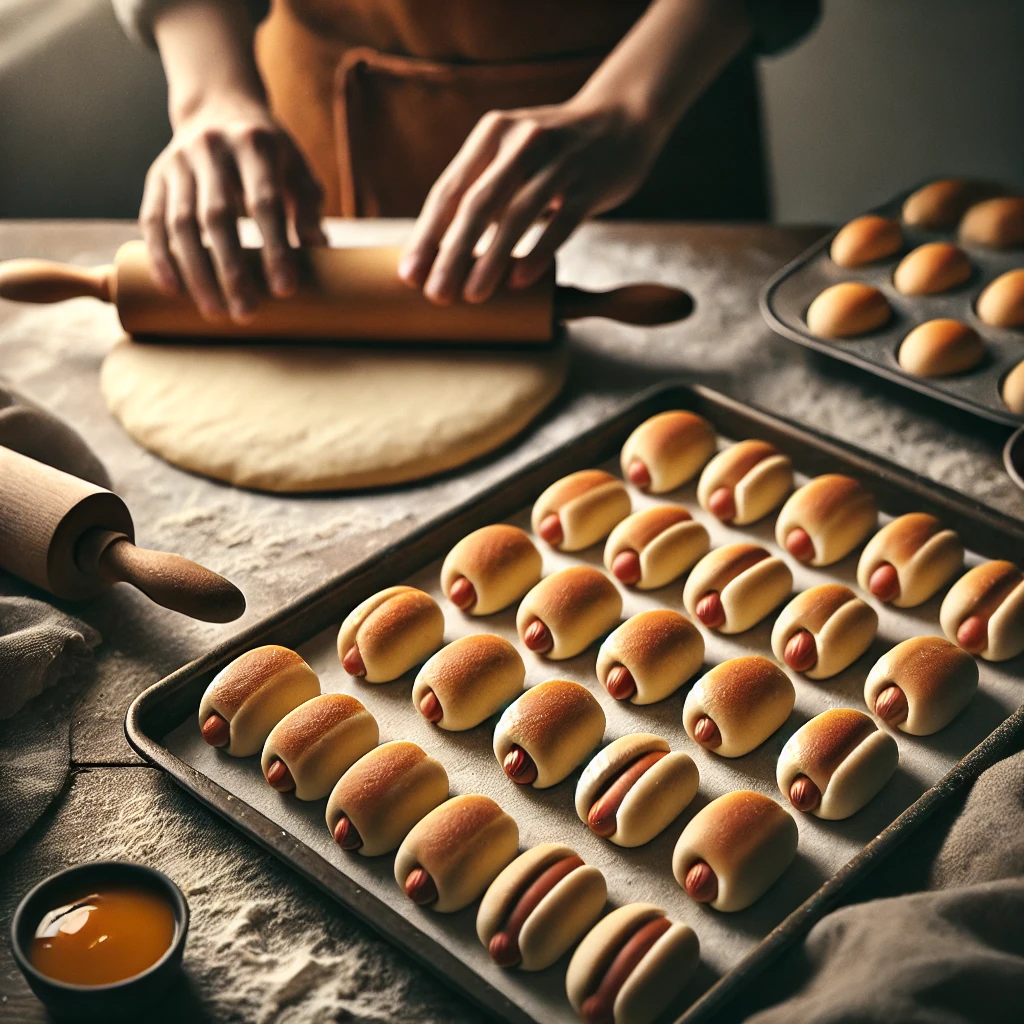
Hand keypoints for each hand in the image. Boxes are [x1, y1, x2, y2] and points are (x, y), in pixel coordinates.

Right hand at [140, 92, 325, 320]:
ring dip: (197, 272)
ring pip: (181, 223)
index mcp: (255, 145)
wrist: (219, 107)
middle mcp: (212, 148)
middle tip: (247, 313)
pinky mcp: (156, 176)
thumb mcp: (297, 168)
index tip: (285, 290)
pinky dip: (160, 257)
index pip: (265, 203)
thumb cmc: (270, 153)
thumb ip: (307, 208)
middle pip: (218, 217)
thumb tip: (320, 252)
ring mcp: (178, 161)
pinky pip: (152, 220)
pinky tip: (173, 289)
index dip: (275, 248)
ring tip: (215, 311)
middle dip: (232, 269)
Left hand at [398, 100, 658, 304]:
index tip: (409, 275)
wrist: (622, 119)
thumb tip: (440, 250)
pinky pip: (561, 223)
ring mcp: (558, 162)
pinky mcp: (589, 184)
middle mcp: (521, 141)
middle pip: (477, 204)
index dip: (427, 235)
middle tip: (436, 294)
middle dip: (452, 254)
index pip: (450, 190)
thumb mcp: (511, 151)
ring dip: (491, 260)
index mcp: (491, 133)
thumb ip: (481, 188)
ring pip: (516, 216)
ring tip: (473, 296)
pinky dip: (537, 253)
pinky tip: (519, 281)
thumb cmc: (553, 150)